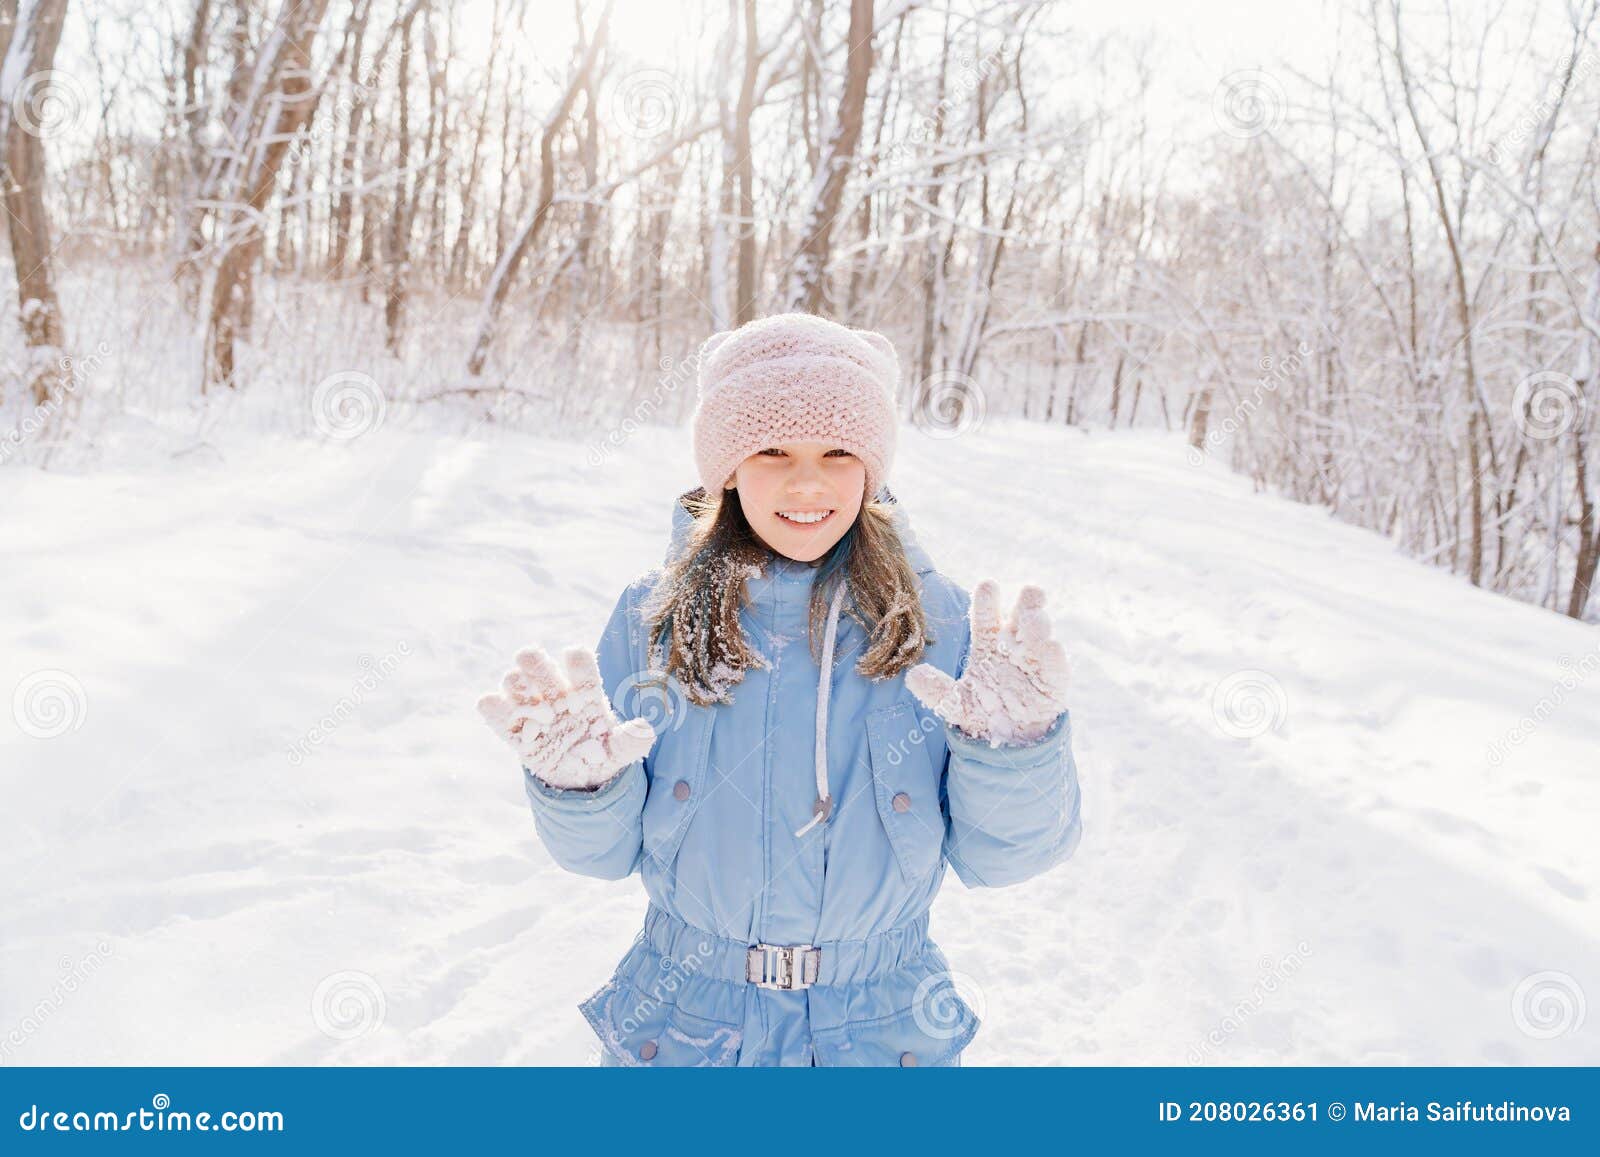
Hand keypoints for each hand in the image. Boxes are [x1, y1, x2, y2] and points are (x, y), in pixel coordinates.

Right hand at [477, 645, 655, 789]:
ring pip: (521, 690)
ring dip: (515, 684)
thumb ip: (631, 742)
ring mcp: (536, 715)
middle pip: (545, 673)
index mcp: (586, 696)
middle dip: (536, 664)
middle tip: (528, 655)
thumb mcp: (618, 753)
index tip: (574, 654)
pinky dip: (493, 711)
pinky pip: (503, 722)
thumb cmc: (601, 756)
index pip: (584, 673)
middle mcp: (558, 698)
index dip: (579, 663)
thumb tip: (645, 729)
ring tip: (513, 681)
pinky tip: (487, 702)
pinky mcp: (519, 737)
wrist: (579, 781)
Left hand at [905, 580, 1069, 745]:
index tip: (988, 585)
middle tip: (1031, 590)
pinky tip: (1051, 646)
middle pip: (1021, 619)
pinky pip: (1054, 669)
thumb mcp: (955, 702)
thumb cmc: (983, 709)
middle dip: (1026, 604)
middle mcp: (1014, 646)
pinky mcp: (1052, 683)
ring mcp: (1035, 663)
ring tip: (1035, 619)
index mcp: (989, 643)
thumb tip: (912, 677)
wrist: (1008, 736)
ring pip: (1039, 639)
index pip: (986, 618)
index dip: (987, 602)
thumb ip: (936, 690)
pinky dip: (1053, 658)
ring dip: (1039, 627)